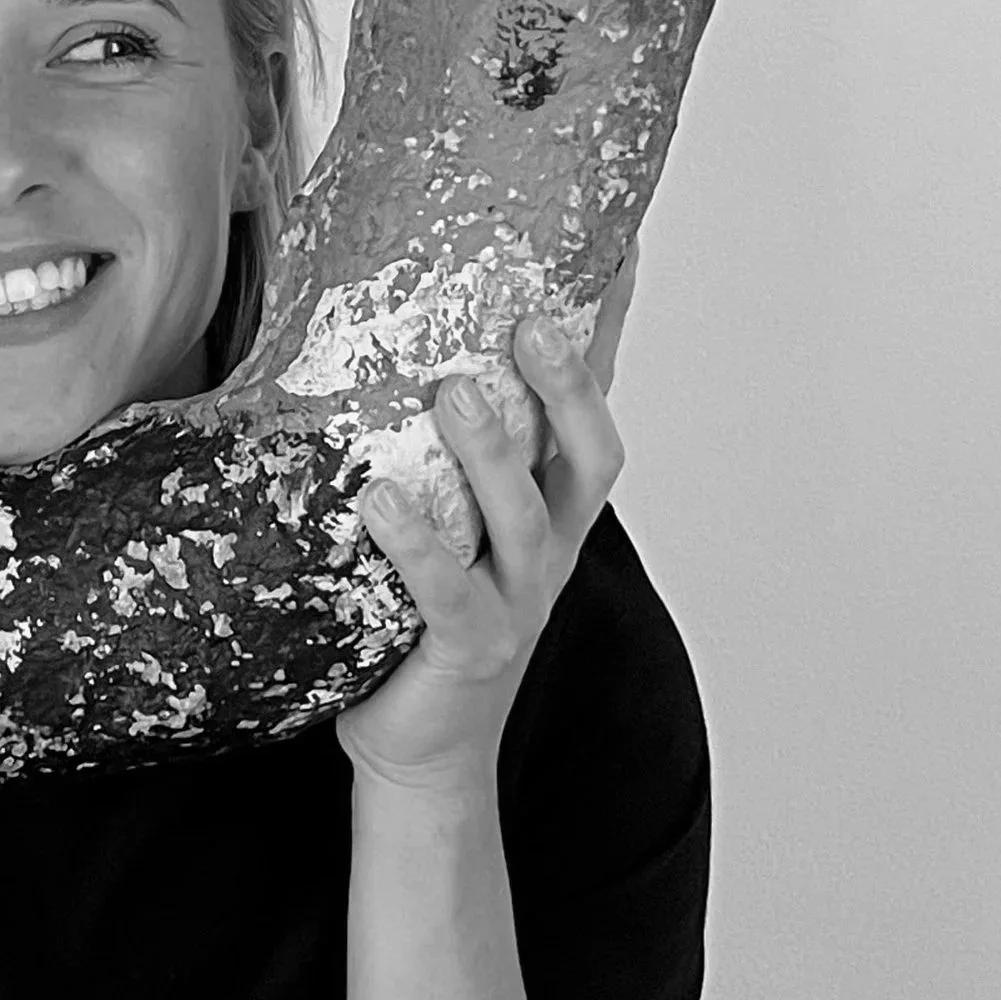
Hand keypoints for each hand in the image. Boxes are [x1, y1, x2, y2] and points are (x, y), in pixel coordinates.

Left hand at [334, 310, 626, 794]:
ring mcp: (515, 601)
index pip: (592, 410)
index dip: (610, 339)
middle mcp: (549, 548)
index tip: (618, 254)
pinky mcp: (467, 648)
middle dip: (567, 388)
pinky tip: (382, 502)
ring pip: (522, 518)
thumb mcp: (456, 519)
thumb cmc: (428, 618)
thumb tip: (404, 347)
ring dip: (493, 452)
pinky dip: (418, 546)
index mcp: (552, 510)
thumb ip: (444, 448)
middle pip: (587, 457)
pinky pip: (447, 591)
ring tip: (458, 393)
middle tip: (532, 321)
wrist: (423, 744)